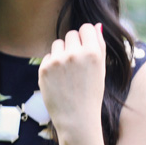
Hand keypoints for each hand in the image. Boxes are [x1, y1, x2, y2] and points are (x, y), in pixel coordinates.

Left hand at [38, 23, 105, 139]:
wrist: (77, 119)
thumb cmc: (91, 95)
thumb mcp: (101, 70)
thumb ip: (99, 46)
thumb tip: (96, 25)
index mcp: (93, 53)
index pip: (85, 28)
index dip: (85, 37)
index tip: (85, 49)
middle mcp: (75, 54)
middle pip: (71, 34)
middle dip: (73, 45)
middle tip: (76, 65)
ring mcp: (58, 60)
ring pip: (58, 43)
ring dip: (62, 53)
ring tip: (67, 73)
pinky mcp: (44, 68)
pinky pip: (48, 56)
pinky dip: (52, 65)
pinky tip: (59, 80)